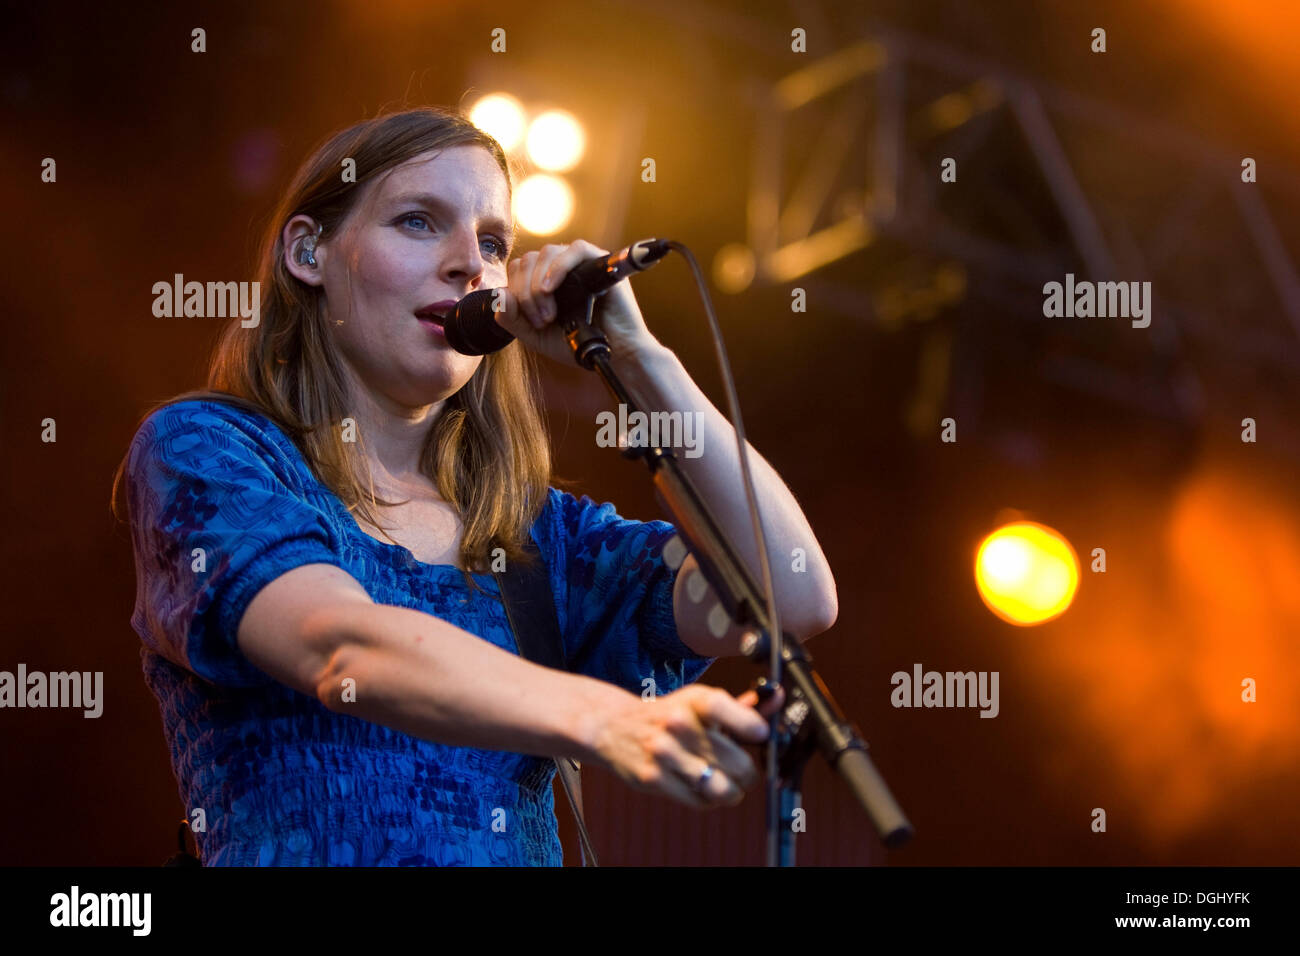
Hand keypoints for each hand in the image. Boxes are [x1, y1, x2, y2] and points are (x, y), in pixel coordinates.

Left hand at [493, 239, 663, 364]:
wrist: (612, 354)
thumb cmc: (577, 344)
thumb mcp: (534, 335)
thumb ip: (511, 318)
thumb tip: (498, 294)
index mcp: (544, 279)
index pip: (518, 268)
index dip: (516, 292)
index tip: (531, 321)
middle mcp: (561, 267)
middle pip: (529, 259)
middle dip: (526, 293)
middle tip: (542, 320)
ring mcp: (580, 262)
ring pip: (546, 253)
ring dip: (539, 285)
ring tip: (549, 313)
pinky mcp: (601, 261)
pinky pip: (575, 249)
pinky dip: (558, 267)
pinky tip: (551, 288)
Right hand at [588, 681, 786, 809]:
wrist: (614, 727)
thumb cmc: (667, 715)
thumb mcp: (698, 703)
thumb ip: (740, 707)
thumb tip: (777, 697)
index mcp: (692, 700)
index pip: (726, 708)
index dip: (752, 725)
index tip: (761, 735)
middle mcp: (677, 724)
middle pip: (735, 761)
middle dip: (749, 772)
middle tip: (747, 772)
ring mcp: (664, 753)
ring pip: (720, 788)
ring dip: (733, 792)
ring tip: (730, 786)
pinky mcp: (653, 779)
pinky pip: (699, 801)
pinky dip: (711, 800)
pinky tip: (706, 788)